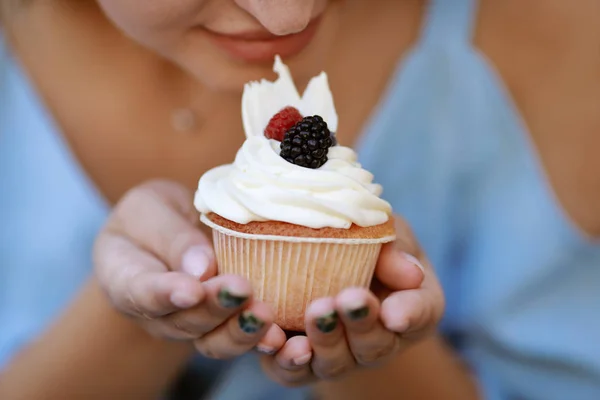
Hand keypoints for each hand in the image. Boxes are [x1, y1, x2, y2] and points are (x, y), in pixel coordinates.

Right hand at [93, 180, 285, 358]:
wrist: (165, 234)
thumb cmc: (150, 216)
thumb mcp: (150, 208)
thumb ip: (171, 237)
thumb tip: (202, 268)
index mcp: (125, 280)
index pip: (141, 292)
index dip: (166, 295)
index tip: (191, 290)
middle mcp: (157, 315)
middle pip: (184, 321)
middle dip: (215, 308)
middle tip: (242, 289)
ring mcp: (189, 326)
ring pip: (213, 341)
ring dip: (241, 331)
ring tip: (265, 316)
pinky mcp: (222, 326)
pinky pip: (240, 339)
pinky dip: (261, 339)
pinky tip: (282, 336)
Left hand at [260, 215, 444, 385]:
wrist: (319, 257)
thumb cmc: (365, 244)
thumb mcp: (386, 234)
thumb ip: (396, 248)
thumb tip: (410, 273)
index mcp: (407, 308)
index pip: (418, 314)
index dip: (409, 314)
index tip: (395, 312)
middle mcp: (375, 342)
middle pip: (373, 347)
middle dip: (359, 326)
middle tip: (346, 300)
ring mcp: (335, 356)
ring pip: (332, 363)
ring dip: (321, 342)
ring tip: (310, 316)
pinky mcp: (295, 360)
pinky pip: (289, 369)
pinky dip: (280, 355)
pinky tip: (271, 336)